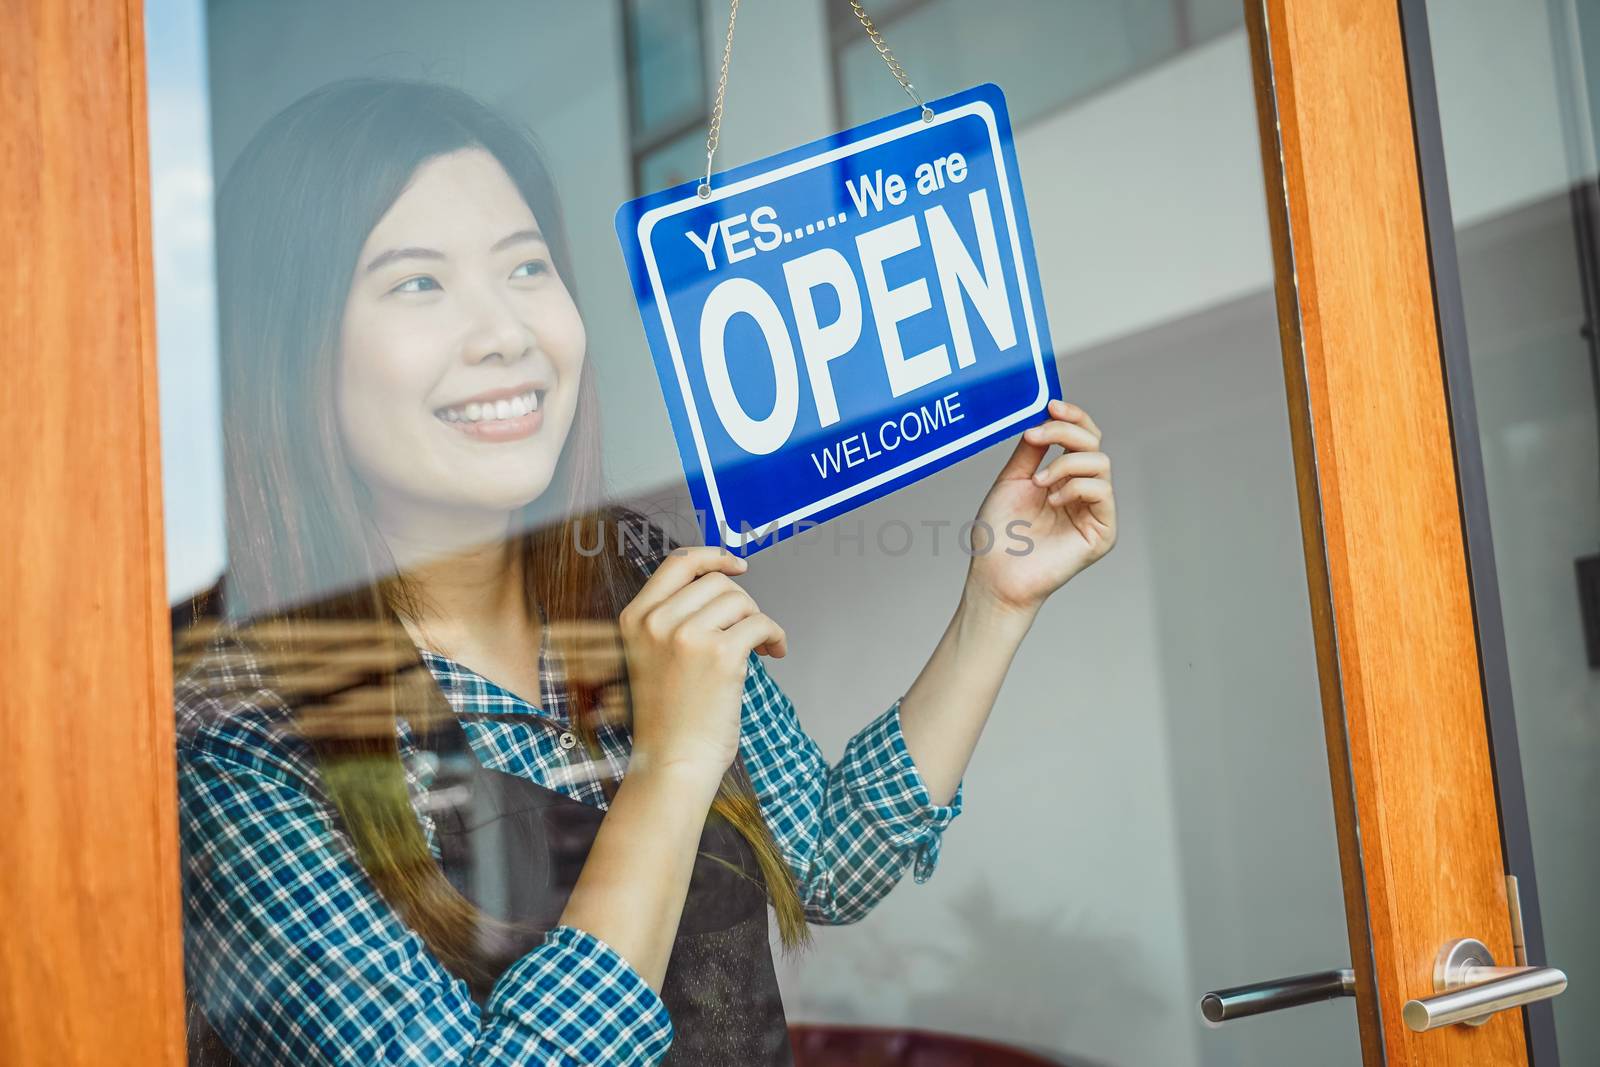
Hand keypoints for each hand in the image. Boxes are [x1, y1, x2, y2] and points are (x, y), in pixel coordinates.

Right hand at [618, 546, 786, 783]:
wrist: (672, 763)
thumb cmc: (668, 720)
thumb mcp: (651, 658)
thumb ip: (673, 621)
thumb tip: (721, 586)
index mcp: (635, 619)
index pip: (677, 563)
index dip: (712, 557)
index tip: (737, 564)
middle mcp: (657, 622)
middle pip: (716, 582)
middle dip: (741, 603)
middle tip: (748, 629)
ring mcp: (688, 636)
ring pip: (741, 601)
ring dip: (757, 621)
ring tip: (759, 647)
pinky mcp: (721, 654)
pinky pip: (761, 624)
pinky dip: (775, 636)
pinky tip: (774, 653)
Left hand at [966, 398, 1117, 616]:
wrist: (995, 575)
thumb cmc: (999, 535)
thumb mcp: (1012, 480)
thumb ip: (1031, 450)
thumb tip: (1044, 417)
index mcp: (1064, 478)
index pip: (1082, 438)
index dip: (1072, 417)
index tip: (1050, 405)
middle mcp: (1083, 492)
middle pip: (1094, 444)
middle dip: (1066, 432)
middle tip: (1037, 437)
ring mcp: (1095, 511)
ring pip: (1100, 463)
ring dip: (1065, 464)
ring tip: (1038, 483)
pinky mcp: (1103, 532)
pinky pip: (1102, 492)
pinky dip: (1074, 487)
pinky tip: (1051, 501)